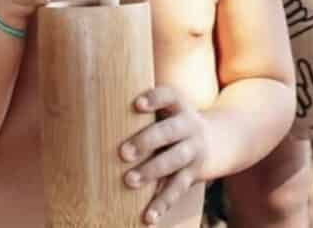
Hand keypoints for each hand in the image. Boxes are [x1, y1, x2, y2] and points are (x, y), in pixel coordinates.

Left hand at [120, 87, 207, 223]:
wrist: (216, 140)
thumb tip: (96, 109)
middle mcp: (189, 125)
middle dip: (147, 141)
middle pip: (170, 132)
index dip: (154, 98)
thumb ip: (141, 109)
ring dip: (151, 172)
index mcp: (179, 104)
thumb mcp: (166, 108)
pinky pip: (177, 189)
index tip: (136, 104)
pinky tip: (148, 216)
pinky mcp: (194, 174)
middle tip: (123, 153)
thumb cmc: (172, 119)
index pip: (168, 96)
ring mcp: (194, 150)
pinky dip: (162, 204)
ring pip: (174, 161)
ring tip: (129, 181)